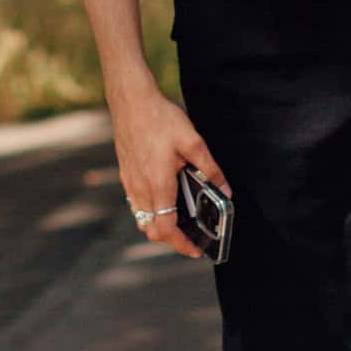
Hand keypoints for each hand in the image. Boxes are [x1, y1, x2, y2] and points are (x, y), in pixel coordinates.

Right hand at [111, 85, 229, 259]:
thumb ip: (210, 168)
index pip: (165, 229)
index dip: (181, 244)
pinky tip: (164, 199)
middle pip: (151, 230)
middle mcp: (140, 189)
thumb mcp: (193, 141)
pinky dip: (150, 211)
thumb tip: (225, 189)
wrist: (131, 101)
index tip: (195, 249)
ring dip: (159, 226)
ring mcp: (130, 183)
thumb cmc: (160, 118)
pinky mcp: (125, 175)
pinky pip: (136, 205)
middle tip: (190, 238)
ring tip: (179, 221)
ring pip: (142, 218)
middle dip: (171, 240)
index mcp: (158, 184)